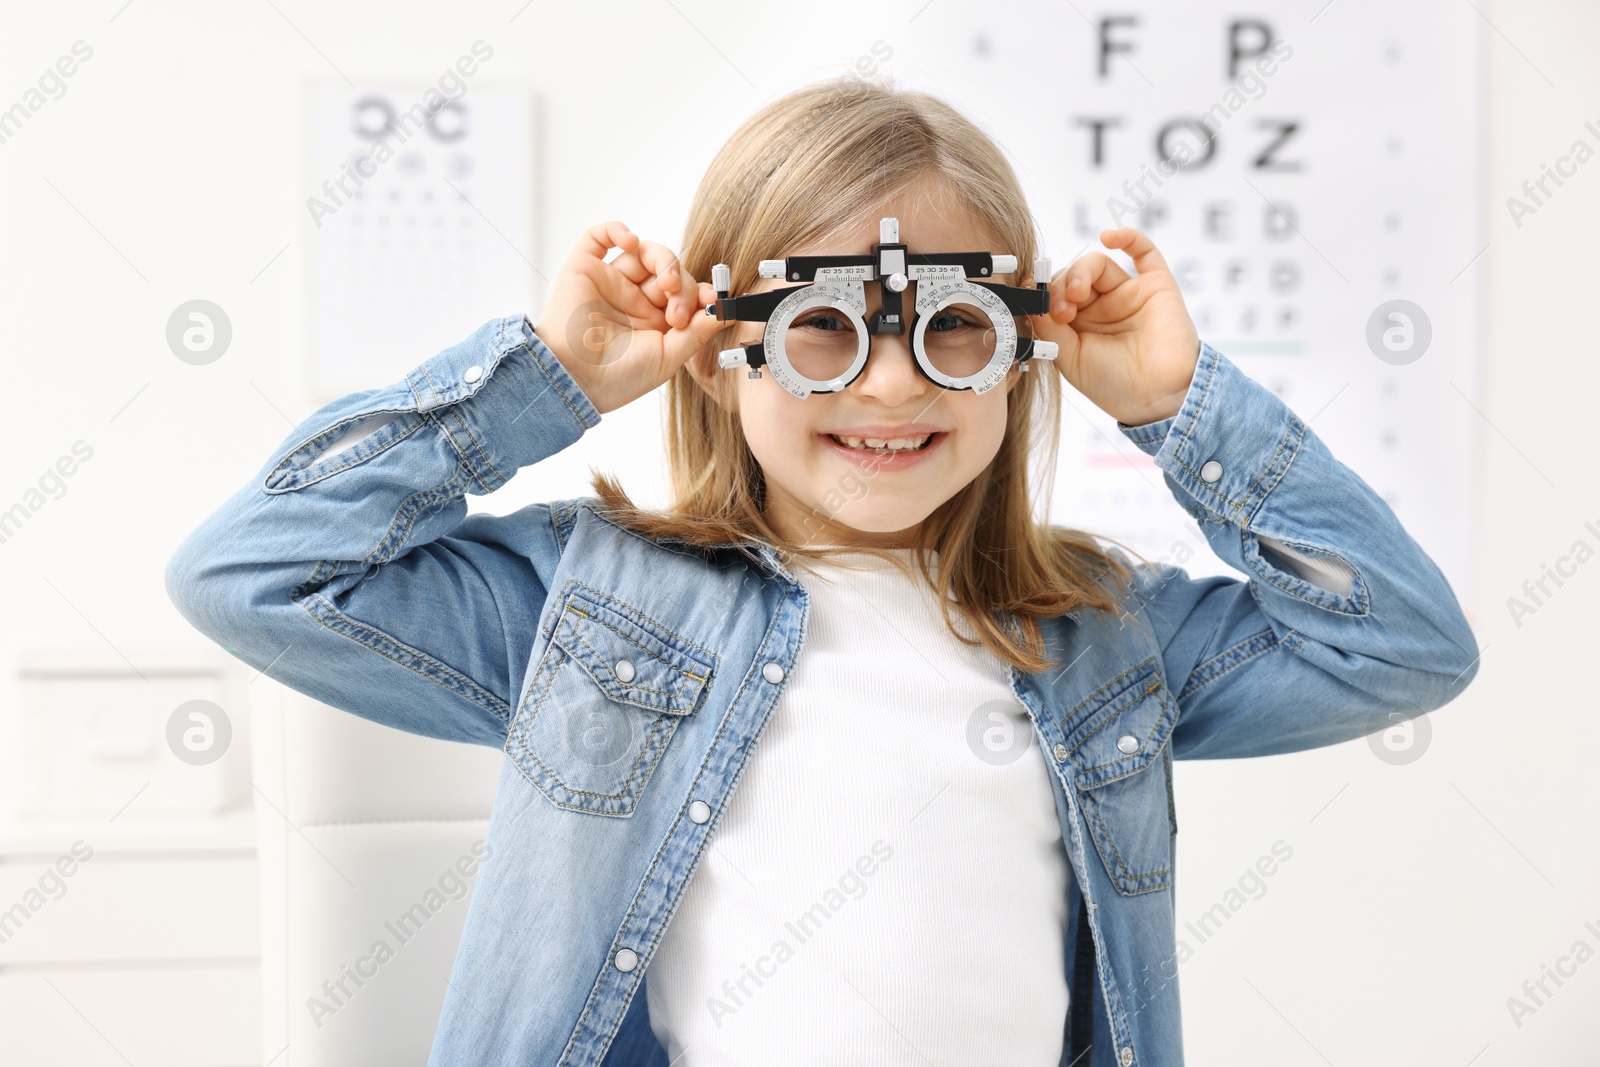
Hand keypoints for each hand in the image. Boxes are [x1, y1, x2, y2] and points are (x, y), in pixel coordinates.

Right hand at [533, 221, 725, 415]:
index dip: (702, 293)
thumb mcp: (668, 358)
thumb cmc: (617, 378)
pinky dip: (617, 229)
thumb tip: (728, 312)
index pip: (686, 293)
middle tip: (678, 313)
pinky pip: (599, 237)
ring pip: (645, 252)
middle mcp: (634, 299)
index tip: (713, 303)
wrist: (575, 381)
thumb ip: (698, 332)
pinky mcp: (584, 269)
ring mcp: (610, 282)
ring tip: (668, 285)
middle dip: (684, 288)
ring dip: (665, 261)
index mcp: (655, 321)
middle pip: (671, 272)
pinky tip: (632, 240)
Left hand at [1029, 227, 1200, 425]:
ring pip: (1098, 264)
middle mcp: (1102, 307)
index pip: (1056, 294)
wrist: (1158, 399)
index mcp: (1080, 325)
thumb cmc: (1115, 386)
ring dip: (1081, 271)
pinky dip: (1128, 237)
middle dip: (1060, 286)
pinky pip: (1144, 252)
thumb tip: (1032, 300)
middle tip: (1061, 308)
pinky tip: (1110, 236)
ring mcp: (1129, 294)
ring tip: (1076, 293)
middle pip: (1073, 277)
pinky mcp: (1156, 286)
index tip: (1039, 306)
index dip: (1045, 295)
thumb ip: (1050, 330)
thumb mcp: (1071, 360)